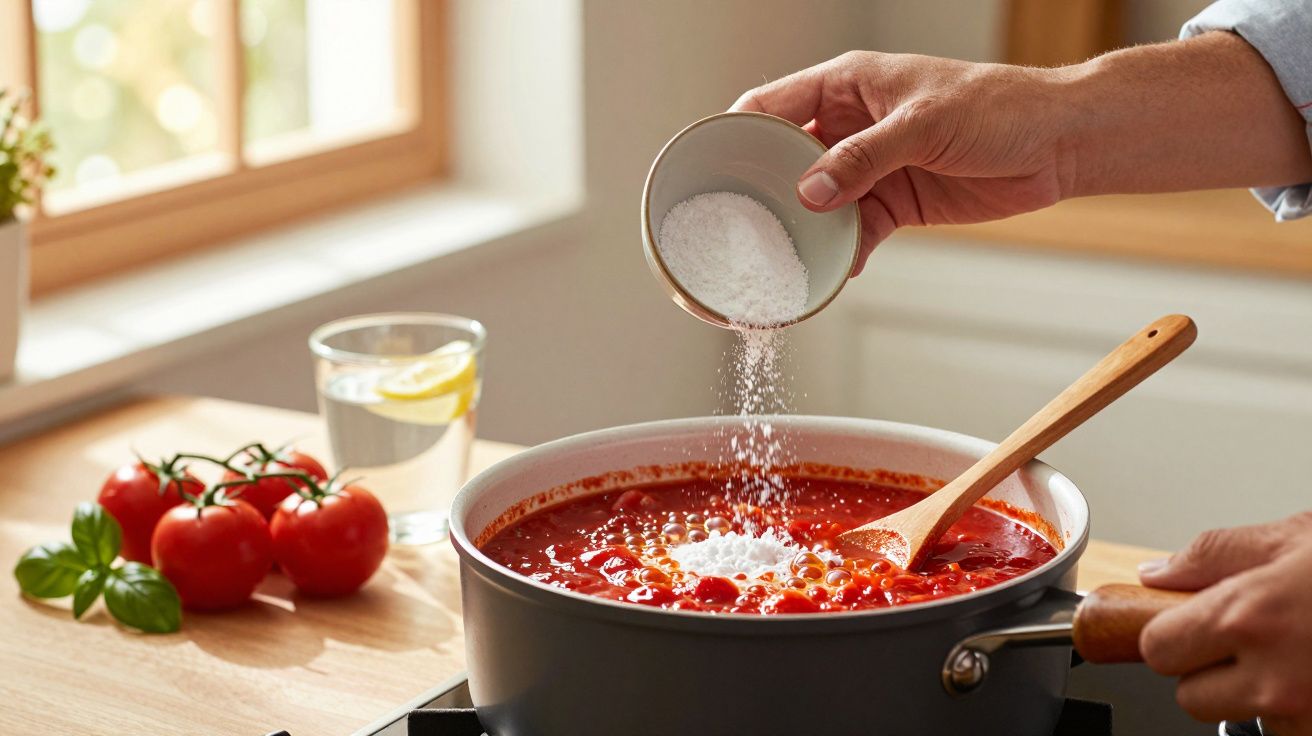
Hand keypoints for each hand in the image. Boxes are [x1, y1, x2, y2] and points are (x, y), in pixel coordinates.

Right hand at [732, 51, 1073, 274]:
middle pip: (786, 160)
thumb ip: (863, 158)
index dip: (738, 135)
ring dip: (803, 231)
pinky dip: (843, 253)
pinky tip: (833, 272)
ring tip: (781, 260)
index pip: (772, 105)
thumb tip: (809, 193)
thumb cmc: (999, 107)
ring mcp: (870, 168)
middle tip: (740, 228)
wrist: (1060, 143)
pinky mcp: (893, 203)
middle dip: (764, 193)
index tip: (711, 169)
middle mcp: (849, 126)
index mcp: (846, 86)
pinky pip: (854, 232)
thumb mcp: (923, 125)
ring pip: (817, 203)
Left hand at [1139, 512, 1311, 732]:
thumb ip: (1212, 554)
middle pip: (1190, 697)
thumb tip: (1156, 573)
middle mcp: (1273, 678)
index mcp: (1249, 618)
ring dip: (1256, 693)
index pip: (1155, 649)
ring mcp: (1302, 714)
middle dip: (1208, 671)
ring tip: (1294, 653)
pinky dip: (1295, 707)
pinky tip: (1311, 671)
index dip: (1168, 634)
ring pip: (1240, 715)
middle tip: (1247, 640)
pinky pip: (1285, 728)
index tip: (1184, 625)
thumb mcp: (1292, 540)